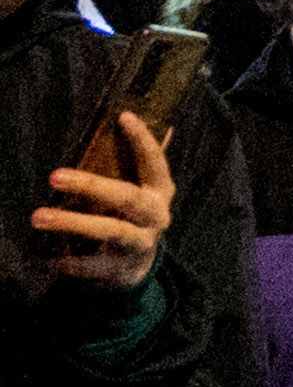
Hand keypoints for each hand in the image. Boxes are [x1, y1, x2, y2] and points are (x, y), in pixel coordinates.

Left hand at [36, 111, 173, 290]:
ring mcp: (139, 244)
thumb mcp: (140, 191)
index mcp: (160, 192)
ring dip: (71, 223)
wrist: (133, 268)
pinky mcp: (118, 269)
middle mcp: (155, 217)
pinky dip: (66, 259)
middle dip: (91, 186)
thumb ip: (140, 163)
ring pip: (109, 231)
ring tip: (37, 216)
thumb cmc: (130, 217)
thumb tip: (152, 121)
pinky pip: (89, 263)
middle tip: (55, 176)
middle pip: (127, 198)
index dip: (143, 141)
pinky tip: (45, 255)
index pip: (155, 163)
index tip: (123, 117)